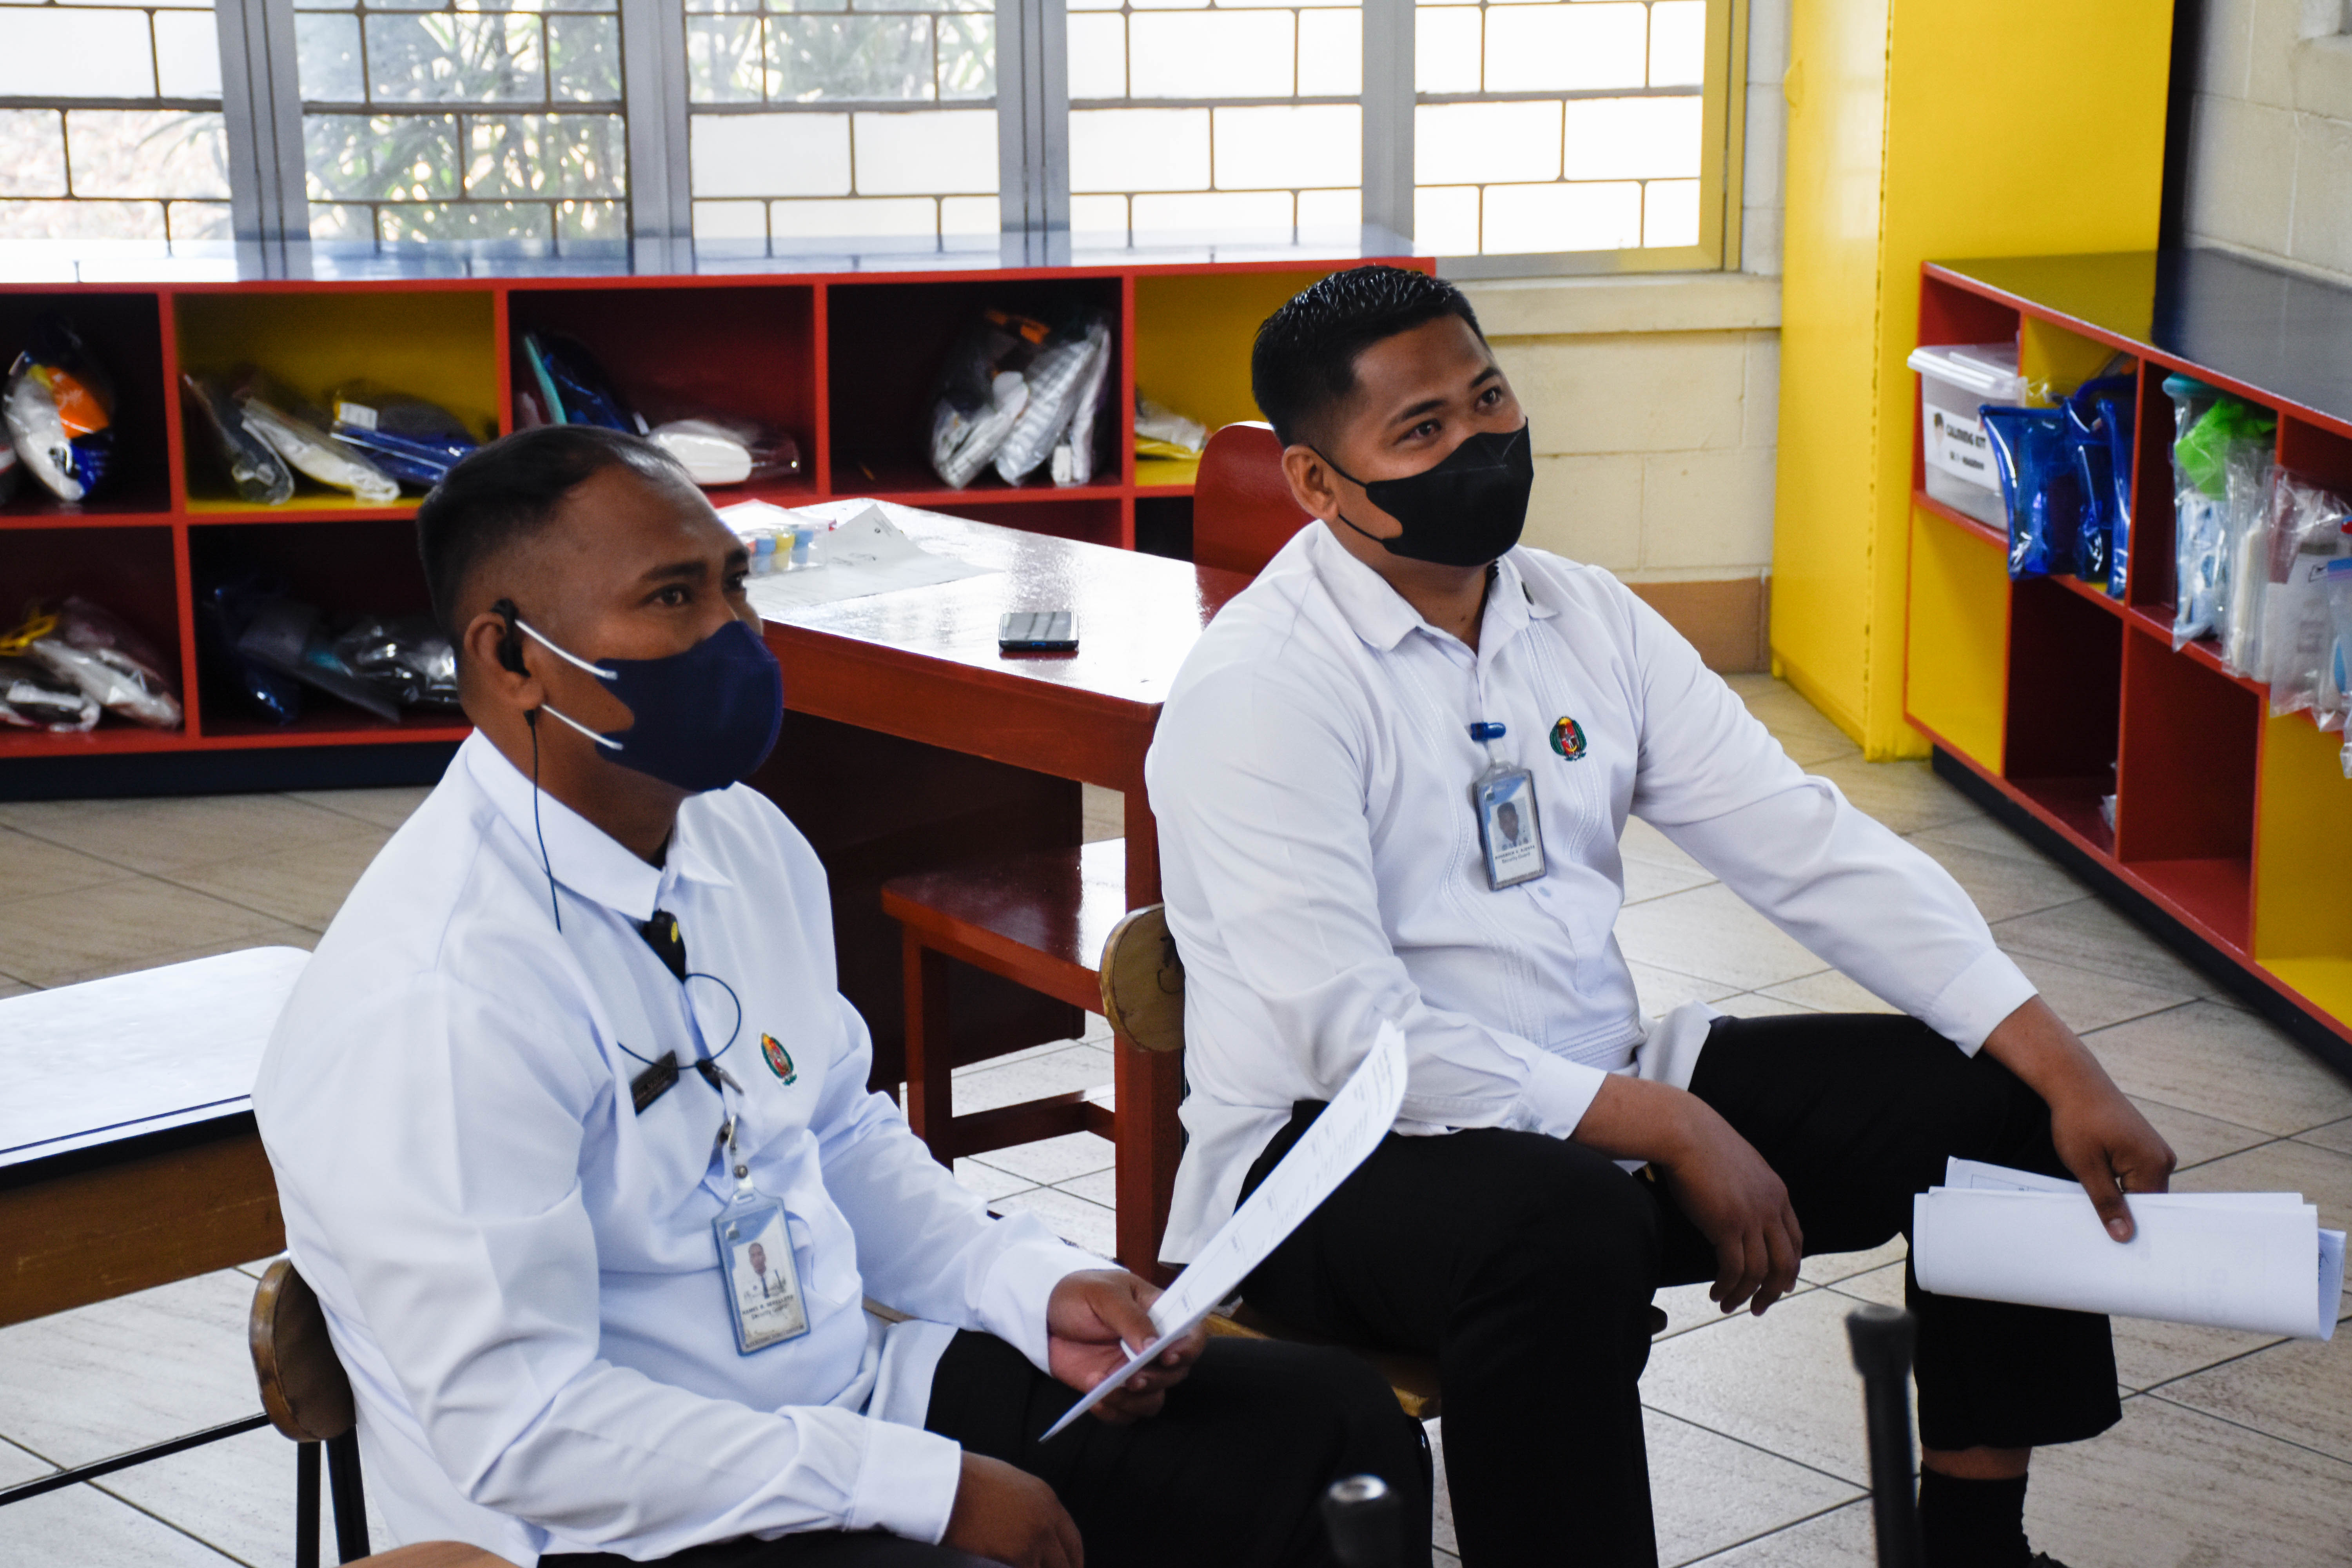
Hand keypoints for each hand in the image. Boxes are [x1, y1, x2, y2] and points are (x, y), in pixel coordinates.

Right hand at [941, 1453, 1081, 1567]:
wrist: (948, 1487)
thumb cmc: (968, 1479)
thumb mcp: (1010, 1482)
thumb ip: (1027, 1504)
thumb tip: (1029, 1521)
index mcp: (1046, 1499)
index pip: (1072, 1539)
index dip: (1074, 1558)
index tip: (1071, 1566)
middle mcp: (1046, 1521)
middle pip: (1067, 1560)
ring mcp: (1034, 1541)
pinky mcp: (1018, 1558)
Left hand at [1045, 1269, 1205, 1423]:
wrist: (1043, 1314)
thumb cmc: (1078, 1294)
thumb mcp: (1104, 1295)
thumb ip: (1130, 1319)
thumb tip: (1152, 1346)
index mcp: (1159, 1315)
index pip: (1191, 1334)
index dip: (1188, 1348)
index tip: (1168, 1356)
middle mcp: (1152, 1347)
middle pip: (1175, 1373)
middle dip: (1155, 1379)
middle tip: (1130, 1377)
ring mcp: (1134, 1370)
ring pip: (1154, 1399)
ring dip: (1134, 1400)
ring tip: (1106, 1389)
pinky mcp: (1114, 1389)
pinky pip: (1126, 1413)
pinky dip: (1114, 1412)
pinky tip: (1095, 1400)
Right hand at [1652, 1099, 1804, 1316]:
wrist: (1685, 1131)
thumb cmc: (1703, 1143)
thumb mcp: (1741, 1165)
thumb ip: (1750, 1188)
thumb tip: (1741, 1205)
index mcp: (1776, 1193)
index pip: (1795, 1240)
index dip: (1790, 1267)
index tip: (1780, 1285)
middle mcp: (1770, 1208)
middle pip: (1784, 1262)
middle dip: (1773, 1291)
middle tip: (1759, 1307)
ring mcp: (1750, 1217)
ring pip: (1759, 1271)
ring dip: (1745, 1295)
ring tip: (1728, 1305)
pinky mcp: (1727, 1225)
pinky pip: (1733, 1268)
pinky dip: (1727, 1286)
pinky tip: (1716, 1293)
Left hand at [1982, 997, 2174, 1240]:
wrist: (2073, 1082)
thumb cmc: (2077, 1120)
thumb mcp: (2086, 1167)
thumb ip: (2107, 1202)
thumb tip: (2125, 1236)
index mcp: (2154, 1165)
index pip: (2150, 1212)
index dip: (2133, 1228)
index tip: (2119, 1248)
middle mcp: (2162, 1158)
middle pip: (2146, 1201)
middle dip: (2126, 1213)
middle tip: (2103, 1233)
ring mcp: (2154, 1150)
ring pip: (2138, 1188)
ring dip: (2119, 1197)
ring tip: (2099, 1206)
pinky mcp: (2142, 1145)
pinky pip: (2134, 1174)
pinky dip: (2119, 1182)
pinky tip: (2101, 1186)